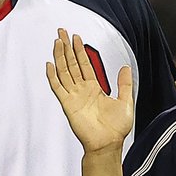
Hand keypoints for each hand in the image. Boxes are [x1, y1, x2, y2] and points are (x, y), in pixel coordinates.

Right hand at [45, 28, 133, 153]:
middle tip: (61, 31)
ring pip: (64, 72)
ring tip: (56, 42)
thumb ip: (124, 84)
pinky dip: (53, 77)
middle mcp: (82, 90)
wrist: (108, 144)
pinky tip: (49, 65)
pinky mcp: (68, 105)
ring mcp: (74, 97)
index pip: (85, 65)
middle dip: (67, 47)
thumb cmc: (116, 128)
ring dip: (60, 56)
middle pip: (72, 64)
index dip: (80, 50)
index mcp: (94, 88)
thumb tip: (125, 67)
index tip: (75, 37)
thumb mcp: (126, 101)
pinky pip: (58, 88)